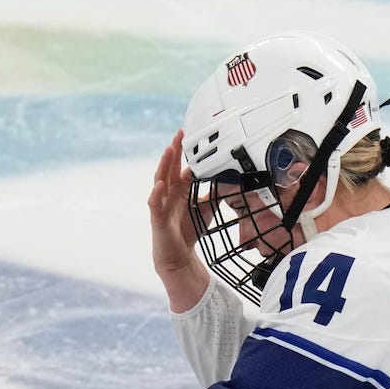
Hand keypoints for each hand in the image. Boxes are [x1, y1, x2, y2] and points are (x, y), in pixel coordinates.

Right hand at [147, 130, 208, 310]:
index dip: (187, 151)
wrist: (179, 255)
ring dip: (164, 164)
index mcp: (180, 188)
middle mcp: (169, 192)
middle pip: (170, 166)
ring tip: (168, 150)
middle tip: (180, 133)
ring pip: (160, 180)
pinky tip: (160, 185)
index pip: (182, 165)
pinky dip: (156, 194)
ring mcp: (161, 203)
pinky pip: (155, 203)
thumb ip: (216, 193)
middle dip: (174, 150)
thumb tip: (234, 181)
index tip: (193, 134)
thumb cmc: (190, 229)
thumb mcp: (207, 207)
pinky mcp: (157, 218)